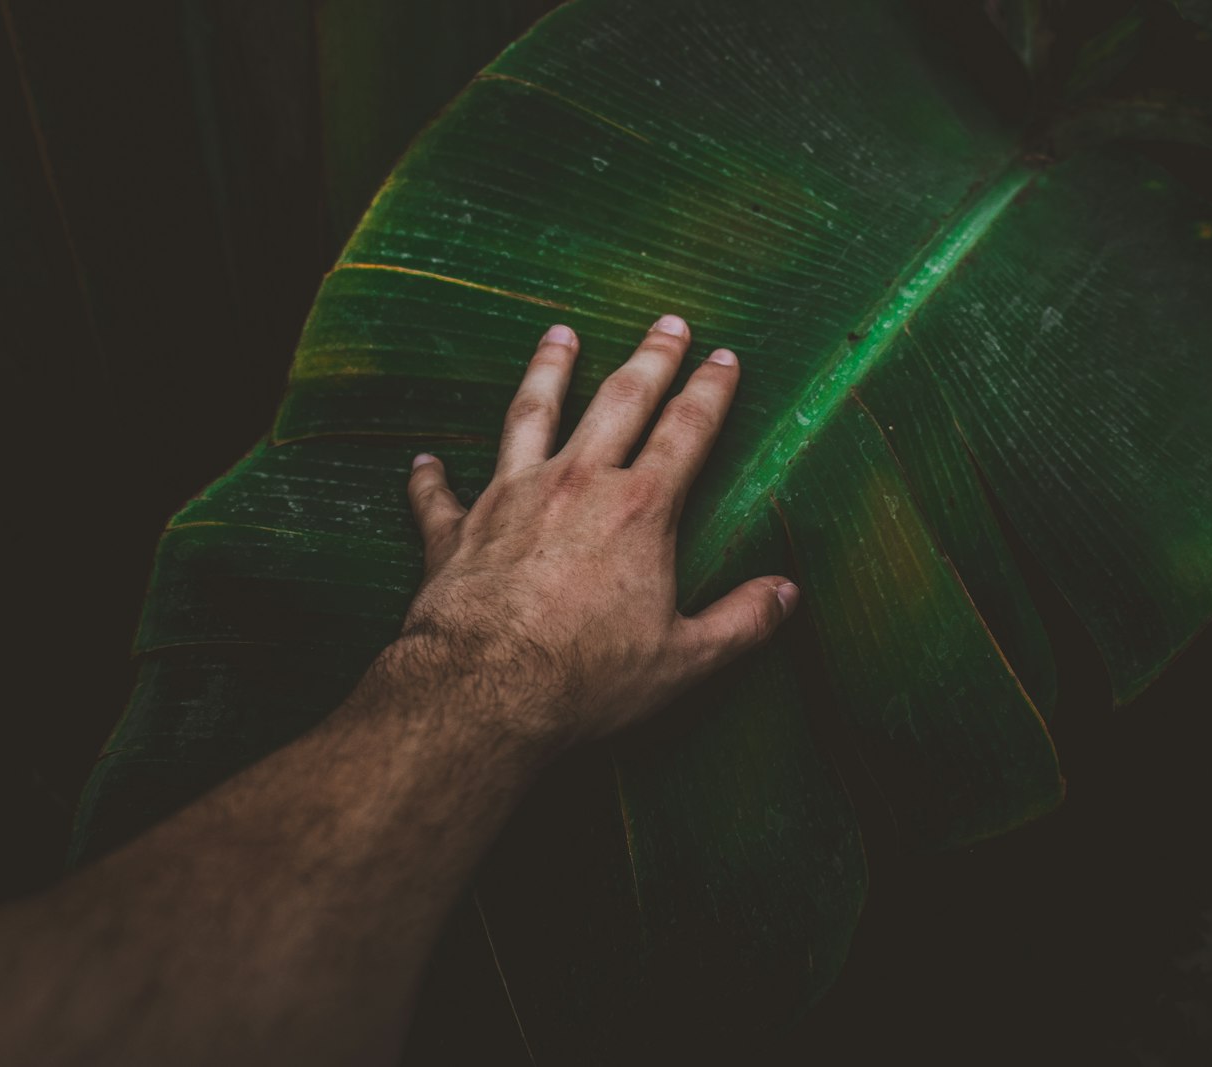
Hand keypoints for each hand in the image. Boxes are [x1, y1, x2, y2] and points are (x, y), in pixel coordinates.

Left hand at [395, 314, 798, 751]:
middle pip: (619, 402)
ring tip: (558, 336)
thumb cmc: (588, 677)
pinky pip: (438, 494)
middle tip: (667, 323)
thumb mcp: (685, 659)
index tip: (724, 357)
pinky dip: (430, 477)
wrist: (484, 690)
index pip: (686, 431)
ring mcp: (510, 497)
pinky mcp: (455, 529)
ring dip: (547, 371)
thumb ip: (742, 622)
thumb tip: (787, 593)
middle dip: (649, 359)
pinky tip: (424, 460)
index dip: (710, 391)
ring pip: (531, 415)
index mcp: (640, 509)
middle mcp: (576, 484)